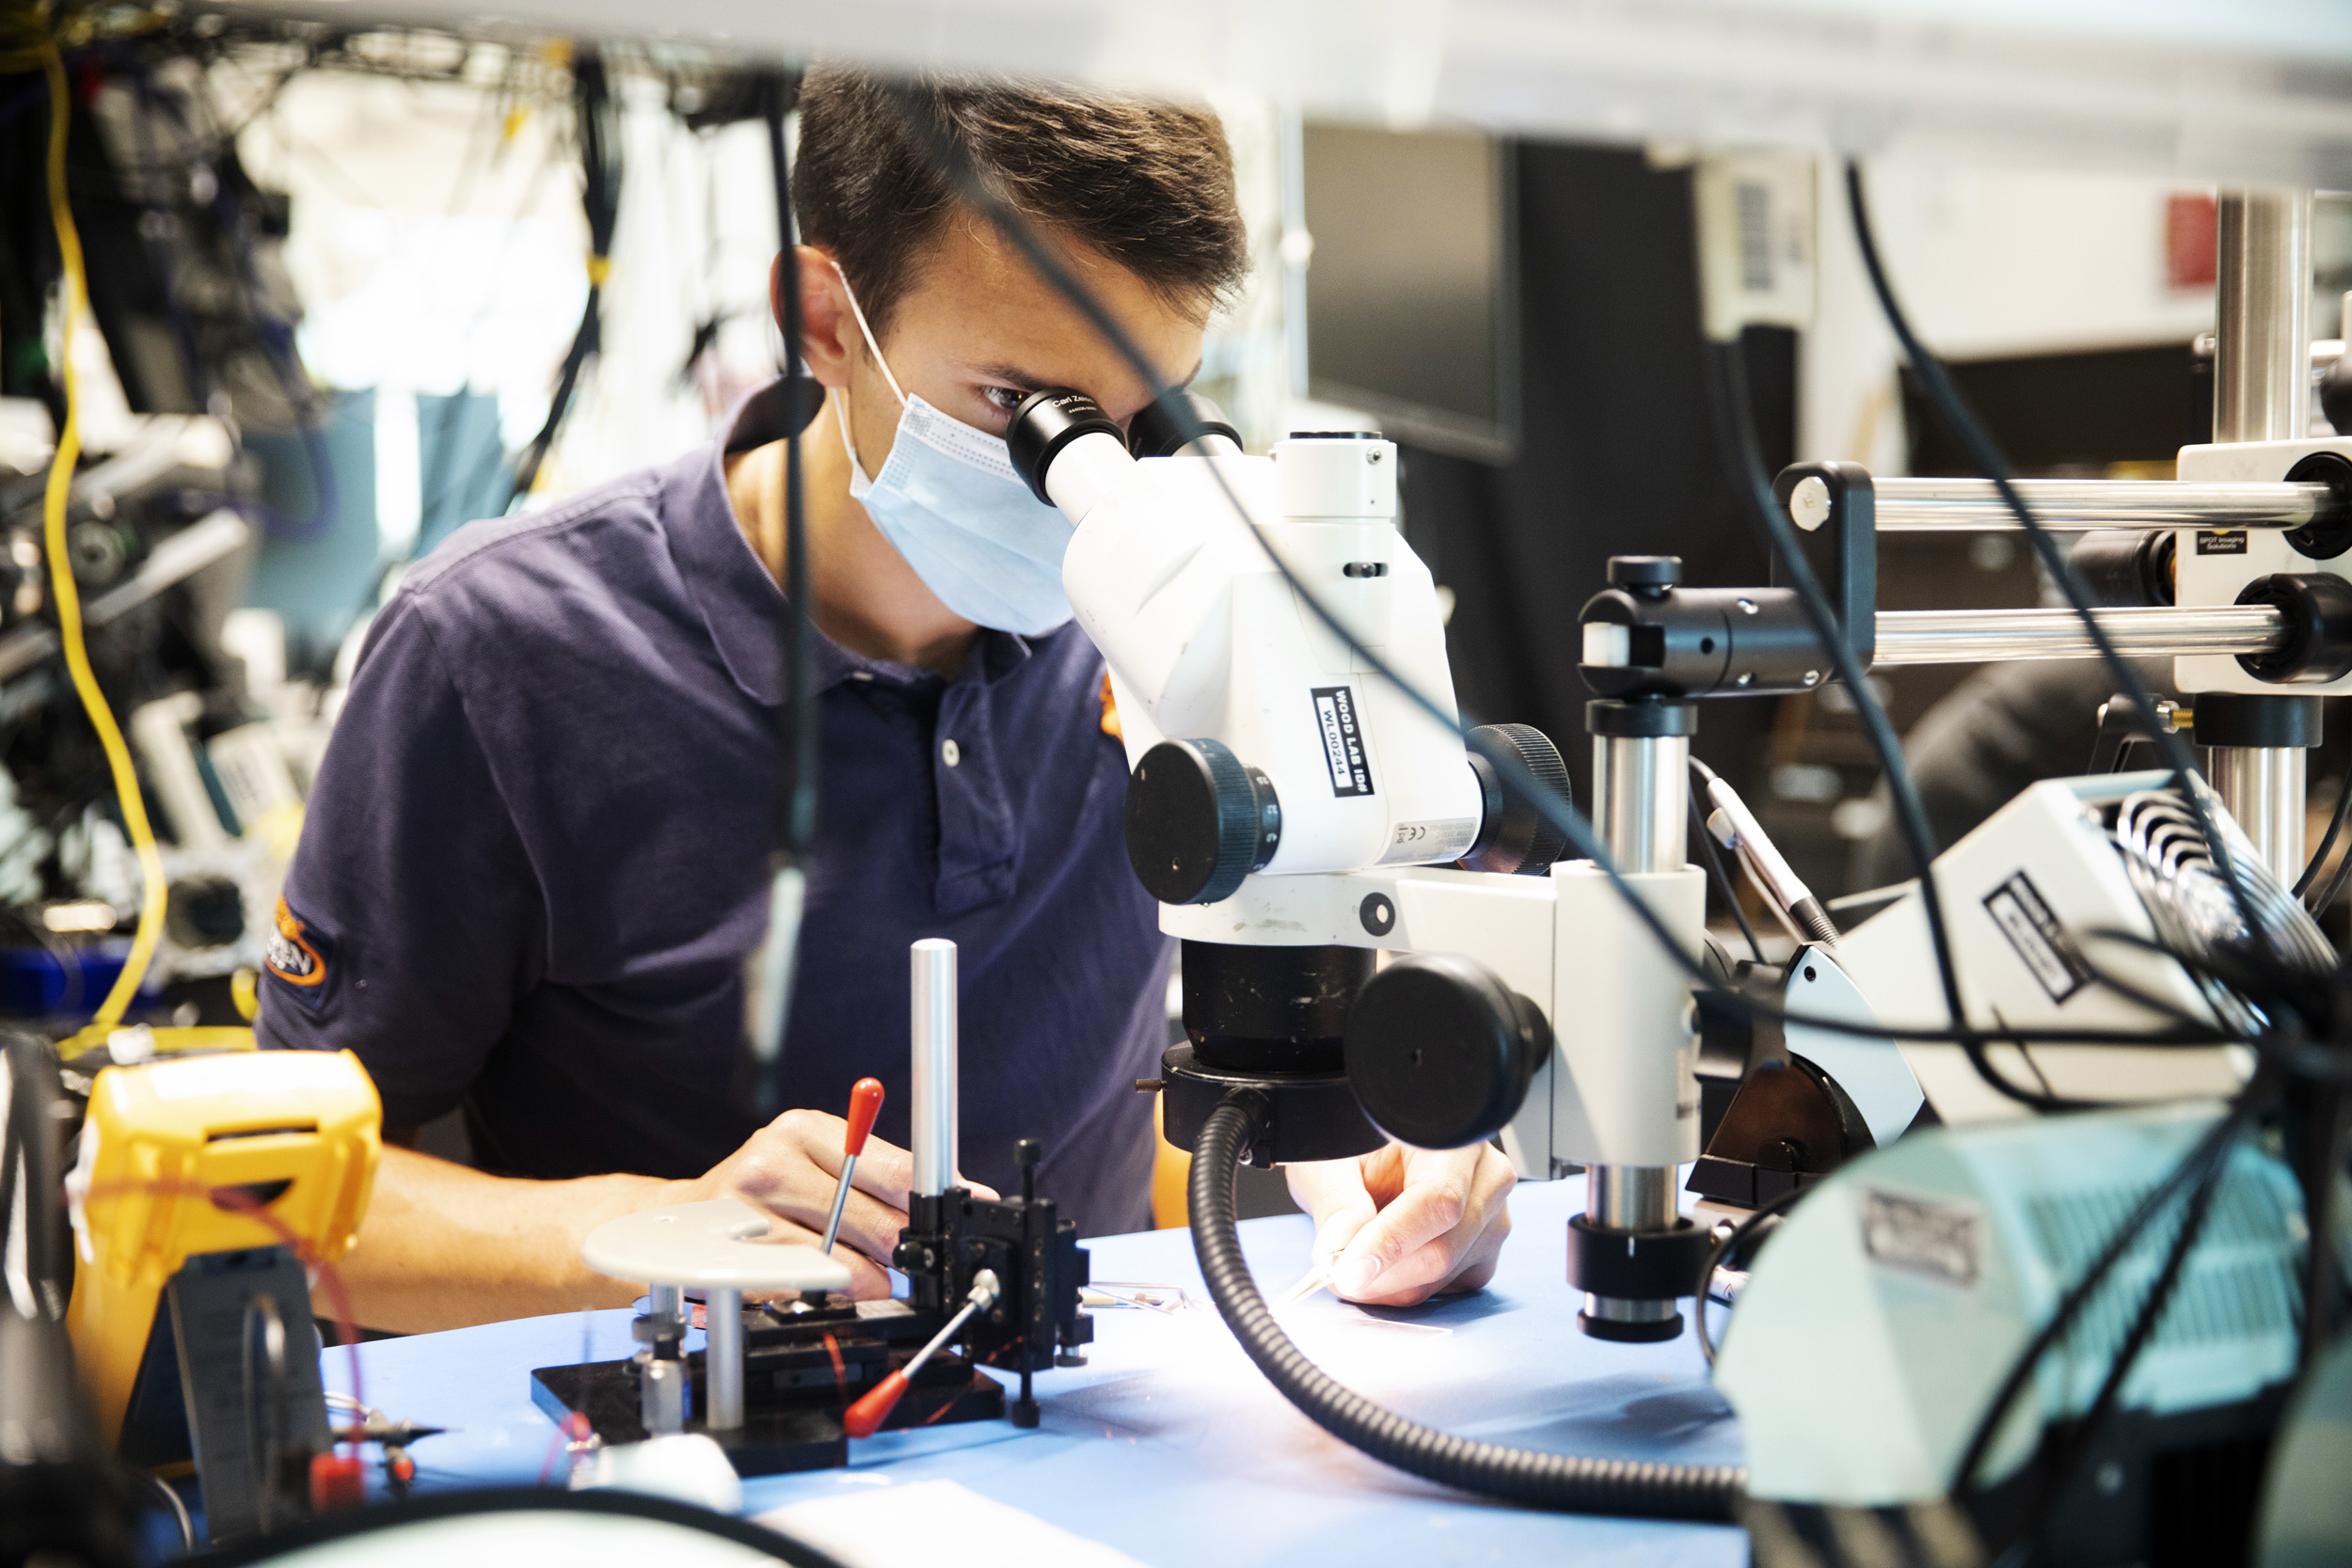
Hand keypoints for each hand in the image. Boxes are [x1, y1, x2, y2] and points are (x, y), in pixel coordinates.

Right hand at [681, 1109, 996, 1299]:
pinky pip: (811, 1283)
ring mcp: (752, 1211)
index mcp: (806, 1129)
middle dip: (906, 1245)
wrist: (682, 1218)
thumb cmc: (765, 1188)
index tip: (964, 1208)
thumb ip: (878, 1173)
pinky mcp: (739, 1256)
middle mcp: (775, 1161)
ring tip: (872, 1271)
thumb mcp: (818, 1158)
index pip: (891, 1165)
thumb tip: (954, 1191)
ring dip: (874, 1276)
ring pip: (847, 1257)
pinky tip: (835, 1281)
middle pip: (875, 1217)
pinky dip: (836, 1290)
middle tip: (916, 1256)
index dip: (933, 1196)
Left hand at [1283, 1141, 1514, 1307]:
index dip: (1391, 1241)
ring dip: (1387, 1285)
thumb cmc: (1358, 1149)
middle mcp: (1488, 1179)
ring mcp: (1493, 1220)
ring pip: (1443, 1276)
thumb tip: (1338, 1249)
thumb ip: (1337, 1201)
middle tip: (1332, 1273)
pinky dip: (1403, 1289)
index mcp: (1455, 1140)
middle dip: (1381, 1274)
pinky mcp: (1484, 1253)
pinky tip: (1380, 1267)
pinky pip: (1447, 1289)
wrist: (1379, 1159)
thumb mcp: (1332, 1161)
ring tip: (1350, 1263)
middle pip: (1443, 1249)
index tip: (1348, 1271)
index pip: (1436, 1200)